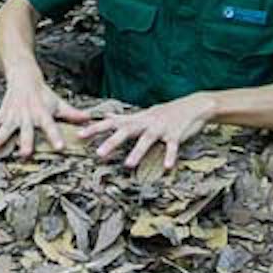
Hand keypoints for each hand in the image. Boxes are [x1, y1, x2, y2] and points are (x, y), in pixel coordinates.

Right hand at [0, 79, 90, 158]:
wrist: (24, 77)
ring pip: (5, 128)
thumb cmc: (43, 94)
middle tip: (24, 153)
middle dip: (25, 141)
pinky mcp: (2, 114)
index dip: (55, 137)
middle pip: (26, 130)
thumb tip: (90, 120)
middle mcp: (26, 116)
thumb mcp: (58, 103)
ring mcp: (12, 115)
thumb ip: (72, 114)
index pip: (50, 127)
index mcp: (42, 114)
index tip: (59, 148)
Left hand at [79, 93, 213, 169]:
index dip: (95, 128)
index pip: (112, 123)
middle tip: (97, 154)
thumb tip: (106, 116)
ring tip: (128, 165)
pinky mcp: (176, 135)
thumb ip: (125, 118)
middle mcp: (146, 123)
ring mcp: (161, 129)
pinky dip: (170, 156)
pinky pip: (172, 147)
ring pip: (147, 140)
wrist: (193, 106)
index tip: (79, 135)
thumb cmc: (165, 113)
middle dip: (112, 142)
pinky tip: (167, 167)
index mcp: (137, 119)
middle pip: (126, 132)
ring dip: (137, 152)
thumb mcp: (143, 114)